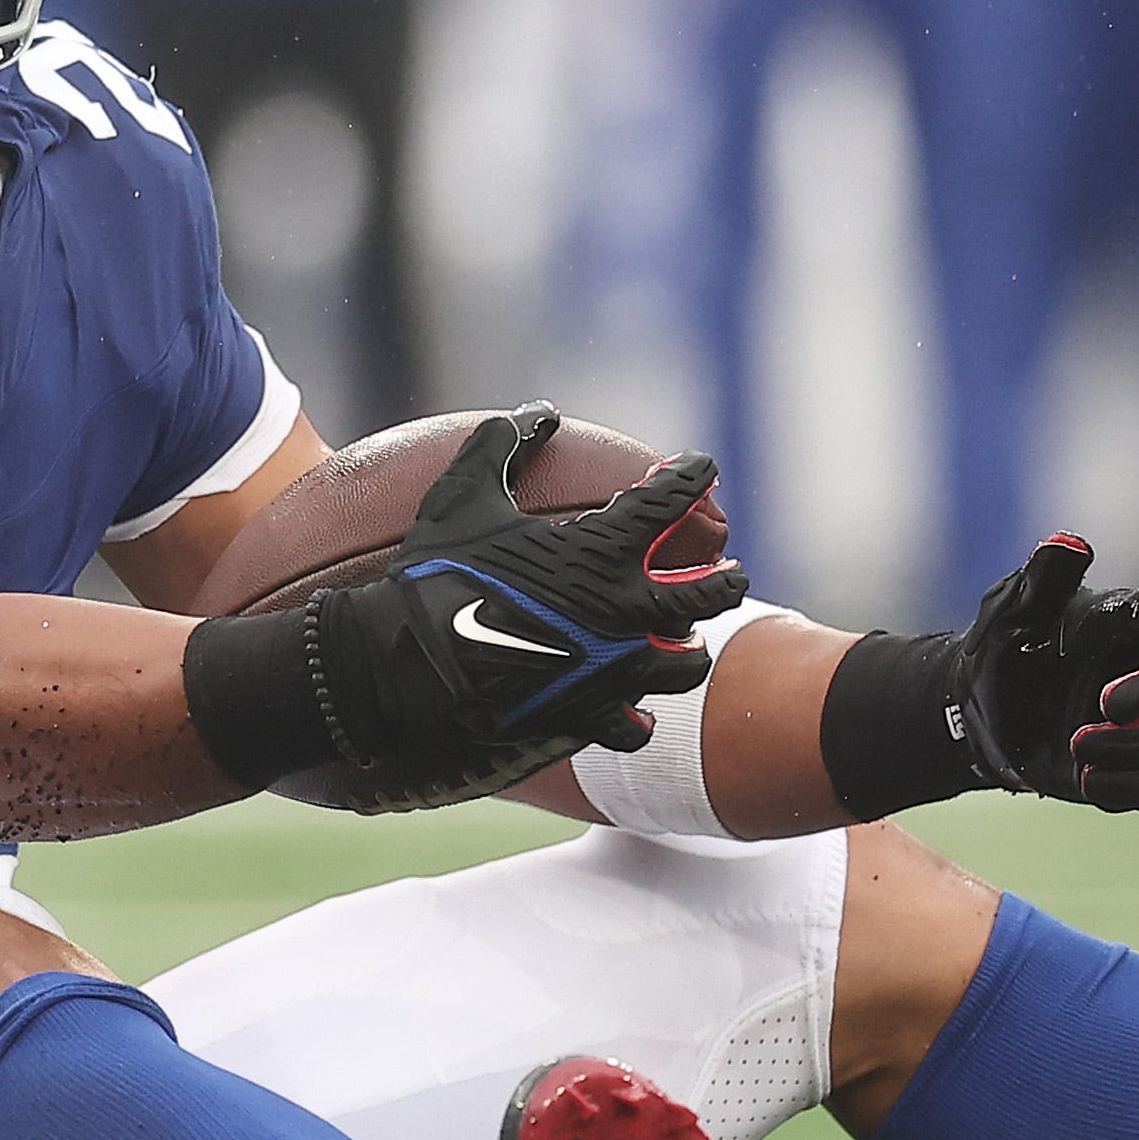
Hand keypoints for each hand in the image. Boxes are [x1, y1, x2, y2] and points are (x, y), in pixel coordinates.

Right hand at [305, 406, 748, 805]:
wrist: (409, 663)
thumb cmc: (436, 573)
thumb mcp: (463, 494)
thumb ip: (502, 444)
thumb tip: (540, 413)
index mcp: (603, 550)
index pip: (669, 500)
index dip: (690, 475)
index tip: (700, 467)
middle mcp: (625, 610)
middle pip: (709, 593)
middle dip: (726, 578)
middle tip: (730, 570)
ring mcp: (613, 669)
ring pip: (685, 663)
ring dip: (689, 648)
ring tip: (685, 642)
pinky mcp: (589, 715)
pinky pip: (633, 726)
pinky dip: (637, 720)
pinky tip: (636, 716)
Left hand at [946, 534, 1138, 812]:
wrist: (975, 714)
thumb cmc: (1000, 649)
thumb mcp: (1011, 611)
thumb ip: (1043, 579)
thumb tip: (1070, 542)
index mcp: (1125, 623)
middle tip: (1104, 704)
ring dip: (1128, 745)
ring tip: (1076, 745)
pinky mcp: (1130, 765)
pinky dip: (1127, 786)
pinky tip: (1087, 780)